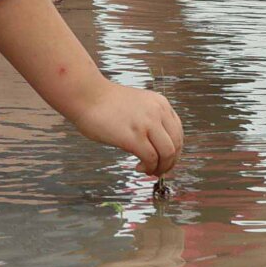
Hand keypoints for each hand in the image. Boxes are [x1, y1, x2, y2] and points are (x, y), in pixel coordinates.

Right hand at [67, 80, 184, 176]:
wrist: (87, 95)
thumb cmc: (106, 103)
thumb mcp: (138, 105)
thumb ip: (149, 119)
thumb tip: (155, 143)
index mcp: (161, 104)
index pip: (178, 132)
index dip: (174, 150)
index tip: (165, 160)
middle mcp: (158, 112)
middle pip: (176, 144)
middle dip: (170, 162)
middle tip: (159, 170)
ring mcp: (147, 124)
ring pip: (167, 153)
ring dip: (161, 167)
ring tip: (149, 171)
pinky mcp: (133, 137)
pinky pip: (151, 158)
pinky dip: (148, 167)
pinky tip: (138, 167)